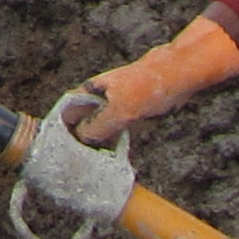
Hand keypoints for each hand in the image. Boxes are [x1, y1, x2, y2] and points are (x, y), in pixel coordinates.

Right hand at [66, 13, 238, 145]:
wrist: (177, 76)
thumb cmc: (148, 87)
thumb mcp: (120, 110)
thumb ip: (98, 125)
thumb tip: (82, 139)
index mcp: (90, 90)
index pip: (67, 111)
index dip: (62, 129)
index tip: (61, 149)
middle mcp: (98, 96)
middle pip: (81, 120)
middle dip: (79, 139)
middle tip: (78, 162)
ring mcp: (113, 104)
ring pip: (98, 126)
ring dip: (96, 142)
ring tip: (93, 162)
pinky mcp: (127, 111)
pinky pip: (113, 129)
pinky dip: (111, 141)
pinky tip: (111, 154)